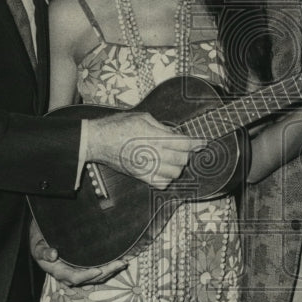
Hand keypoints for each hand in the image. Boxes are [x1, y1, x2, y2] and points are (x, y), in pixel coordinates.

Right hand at [29, 218, 126, 286]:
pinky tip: (119, 261)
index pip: (74, 277)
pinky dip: (108, 267)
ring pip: (96, 276)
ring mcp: (77, 273)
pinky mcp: (83, 268)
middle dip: (106, 272)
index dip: (87, 275)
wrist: (42, 241)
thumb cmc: (40, 242)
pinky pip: (97, 271)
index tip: (99, 270)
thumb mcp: (38, 245)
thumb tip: (53, 255)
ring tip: (124, 262)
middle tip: (120, 263)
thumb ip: (43, 250)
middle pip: (90, 278)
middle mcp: (69, 275)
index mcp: (58, 271)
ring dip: (111, 270)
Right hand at [85, 112, 204, 189]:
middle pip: (182, 159)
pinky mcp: (140, 176)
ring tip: (174, 158)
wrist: (98, 140)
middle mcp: (153, 154)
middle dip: (187, 153)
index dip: (197, 143)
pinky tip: (164, 170)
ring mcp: (147, 167)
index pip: (184, 143)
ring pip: (175, 173)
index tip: (202, 143)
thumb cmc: (118, 125)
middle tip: (185, 148)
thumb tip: (175, 133)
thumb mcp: (143, 118)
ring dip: (178, 166)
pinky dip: (167, 178)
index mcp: (155, 137)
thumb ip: (162, 127)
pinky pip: (161, 183)